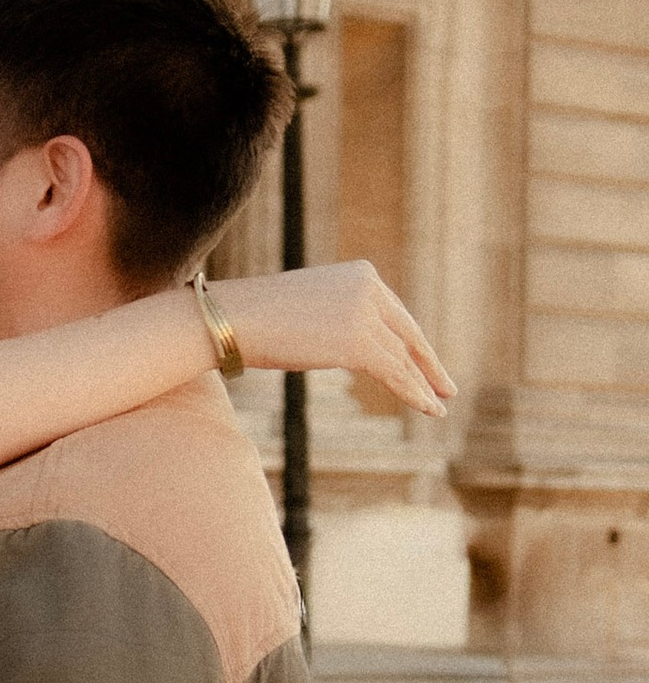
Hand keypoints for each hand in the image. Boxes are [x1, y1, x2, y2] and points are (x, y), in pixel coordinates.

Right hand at [207, 261, 452, 418]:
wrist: (234, 318)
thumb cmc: (258, 317)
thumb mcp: (310, 307)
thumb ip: (338, 317)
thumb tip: (347, 343)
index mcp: (362, 275)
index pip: (395, 315)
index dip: (411, 343)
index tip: (424, 362)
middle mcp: (370, 289)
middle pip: (407, 334)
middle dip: (428, 364)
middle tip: (447, 386)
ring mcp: (365, 315)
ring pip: (403, 358)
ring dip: (424, 386)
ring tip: (439, 407)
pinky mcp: (358, 343)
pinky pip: (394, 373)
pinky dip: (415, 393)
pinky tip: (429, 407)